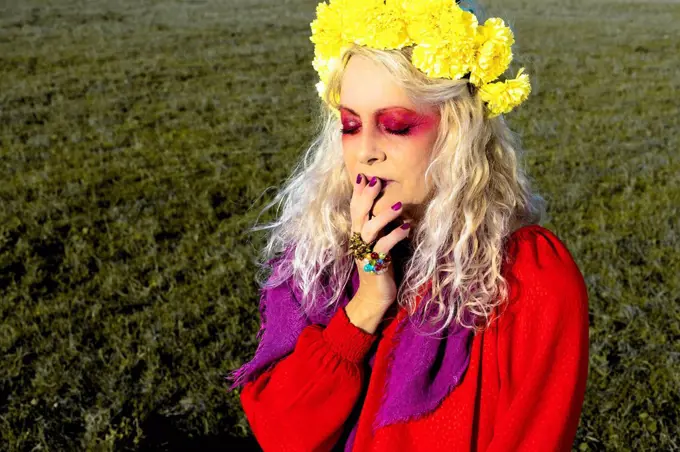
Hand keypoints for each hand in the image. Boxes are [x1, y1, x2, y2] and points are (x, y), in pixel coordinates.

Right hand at [350, 174, 411, 313]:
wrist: (375, 296)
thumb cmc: (381, 266)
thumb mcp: (380, 242)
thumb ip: (381, 226)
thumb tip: (392, 204)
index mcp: (358, 234)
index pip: (355, 209)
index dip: (358, 193)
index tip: (364, 174)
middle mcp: (358, 241)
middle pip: (358, 215)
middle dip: (366, 197)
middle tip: (377, 181)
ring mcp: (365, 253)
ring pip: (369, 229)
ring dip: (383, 216)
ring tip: (399, 205)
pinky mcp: (375, 265)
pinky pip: (383, 248)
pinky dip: (395, 236)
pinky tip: (407, 228)